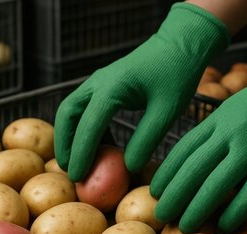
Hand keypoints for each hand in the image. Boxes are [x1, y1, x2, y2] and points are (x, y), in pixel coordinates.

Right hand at [54, 3, 229, 181]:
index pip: (89, 125)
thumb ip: (146, 139)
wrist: (181, 44)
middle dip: (65, 144)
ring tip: (77, 162)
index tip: (78, 177)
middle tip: (70, 171)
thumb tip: (128, 167)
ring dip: (69, 135)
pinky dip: (83, 127)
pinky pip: (84, 107)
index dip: (82, 153)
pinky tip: (97, 146)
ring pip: (71, 109)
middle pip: (67, 114)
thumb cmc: (178, 75)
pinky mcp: (104, 84)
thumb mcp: (167, 111)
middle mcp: (98, 82)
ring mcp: (99, 81)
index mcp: (113, 87)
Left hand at [150, 34, 246, 233]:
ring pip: (216, 185)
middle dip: (174, 195)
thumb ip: (218, 127)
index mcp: (219, 118)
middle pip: (193, 169)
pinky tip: (224, 225)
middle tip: (161, 214)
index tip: (154, 190)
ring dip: (197, 208)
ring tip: (185, 226)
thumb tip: (198, 152)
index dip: (167, 172)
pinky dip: (235, 212)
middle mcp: (230, 134)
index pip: (184, 149)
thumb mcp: (239, 104)